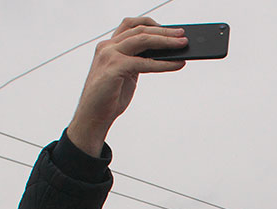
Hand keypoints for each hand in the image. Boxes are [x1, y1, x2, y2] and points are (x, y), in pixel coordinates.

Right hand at [67, 17, 187, 155]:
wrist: (93, 116)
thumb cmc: (110, 97)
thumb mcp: (126, 74)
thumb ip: (138, 61)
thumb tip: (162, 55)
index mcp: (109, 46)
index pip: (131, 25)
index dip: (151, 24)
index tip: (170, 29)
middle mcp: (108, 47)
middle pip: (139, 30)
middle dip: (164, 31)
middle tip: (182, 35)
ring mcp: (110, 55)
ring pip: (143, 40)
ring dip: (165, 41)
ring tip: (182, 45)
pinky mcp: (114, 68)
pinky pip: (144, 62)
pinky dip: (163, 63)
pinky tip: (176, 65)